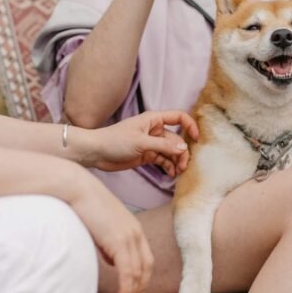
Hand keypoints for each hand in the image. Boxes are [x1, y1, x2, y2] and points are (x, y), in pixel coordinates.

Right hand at [68, 171, 153, 292]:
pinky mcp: (120, 241)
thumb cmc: (85, 207)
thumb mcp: (103, 228)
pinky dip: (126, 290)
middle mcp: (136, 232)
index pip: (146, 259)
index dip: (142, 278)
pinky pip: (127, 272)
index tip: (134, 292)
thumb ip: (110, 244)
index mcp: (134, 229)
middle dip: (139, 289)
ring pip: (138, 273)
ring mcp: (130, 236)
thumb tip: (110, 260)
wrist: (78, 190)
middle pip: (146, 267)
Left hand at [80, 110, 198, 176]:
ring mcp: (151, 143)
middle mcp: (155, 130)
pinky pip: (163, 160)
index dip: (190, 126)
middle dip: (182, 152)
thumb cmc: (115, 141)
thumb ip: (163, 146)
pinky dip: (168, 167)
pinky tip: (171, 175)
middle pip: (177, 139)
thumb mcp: (141, 143)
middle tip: (183, 166)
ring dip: (176, 161)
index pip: (178, 117)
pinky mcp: (147, 155)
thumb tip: (184, 148)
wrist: (95, 153)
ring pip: (171, 151)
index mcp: (154, 120)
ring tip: (178, 173)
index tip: (196, 139)